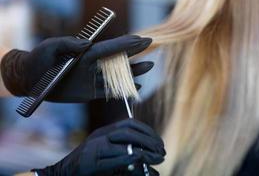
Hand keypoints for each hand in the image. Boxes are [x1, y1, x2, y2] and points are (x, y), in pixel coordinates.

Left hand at [1, 35, 152, 101]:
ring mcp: (93, 79)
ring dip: (135, 71)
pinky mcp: (90, 93)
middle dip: (135, 52)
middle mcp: (93, 65)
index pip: (110, 48)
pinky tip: (137, 87)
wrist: (32, 79)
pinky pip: (110, 92)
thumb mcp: (51, 47)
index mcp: (86, 53)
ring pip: (119, 76)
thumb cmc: (40, 59)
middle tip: (150, 45)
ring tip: (150, 66)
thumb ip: (68, 43)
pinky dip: (124, 90)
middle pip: (119, 59)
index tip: (141, 39)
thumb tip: (86, 44)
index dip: (126, 43)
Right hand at [33, 119, 164, 175]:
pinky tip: (141, 160)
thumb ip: (119, 147)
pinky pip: (115, 157)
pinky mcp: (91, 162)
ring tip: (156, 156)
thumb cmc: (85, 164)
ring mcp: (94, 147)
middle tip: (161, 150)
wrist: (61, 173)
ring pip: (123, 141)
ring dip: (144, 148)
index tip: (158, 140)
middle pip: (128, 130)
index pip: (129, 123)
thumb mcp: (103, 151)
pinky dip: (130, 158)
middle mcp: (100, 136)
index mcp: (104, 131)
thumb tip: (141, 150)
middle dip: (149, 138)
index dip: (146, 130)